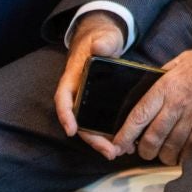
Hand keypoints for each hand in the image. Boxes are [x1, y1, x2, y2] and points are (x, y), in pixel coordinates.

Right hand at [54, 11, 127, 157]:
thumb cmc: (100, 41)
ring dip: (105, 142)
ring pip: (92, 127)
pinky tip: (128, 144)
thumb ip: (102, 42)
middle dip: (94, 139)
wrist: (104, 42)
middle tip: (110, 153)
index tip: (71, 130)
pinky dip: (113, 136)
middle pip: (80, 122)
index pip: (63, 99)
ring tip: (122, 152)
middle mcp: (78, 95)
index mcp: (72, 79)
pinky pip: (104, 124)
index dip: (65, 115)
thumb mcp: (102, 38)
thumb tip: (99, 47)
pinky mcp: (102, 107)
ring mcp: (90, 103)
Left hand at [106, 44, 191, 165]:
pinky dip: (181, 155)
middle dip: (142, 150)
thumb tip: (147, 87)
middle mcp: (178, 106)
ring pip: (169, 149)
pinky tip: (179, 151)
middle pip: (152, 139)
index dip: (125, 134)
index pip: (139, 115)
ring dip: (161, 155)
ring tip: (159, 152)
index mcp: (167, 87)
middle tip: (139, 150)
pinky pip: (189, 150)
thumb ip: (162, 76)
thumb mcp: (181, 61)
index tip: (116, 143)